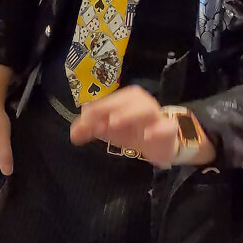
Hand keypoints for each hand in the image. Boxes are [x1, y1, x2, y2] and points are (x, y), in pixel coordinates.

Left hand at [70, 86, 213, 167]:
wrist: (161, 145)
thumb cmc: (133, 132)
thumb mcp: (110, 130)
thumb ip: (91, 129)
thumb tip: (74, 133)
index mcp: (127, 101)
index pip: (111, 100)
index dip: (97, 109)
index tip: (83, 121)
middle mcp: (142, 104)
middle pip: (130, 98)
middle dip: (111, 107)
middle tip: (98, 121)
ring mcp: (156, 117)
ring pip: (147, 109)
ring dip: (130, 114)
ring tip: (114, 123)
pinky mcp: (168, 131)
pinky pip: (167, 126)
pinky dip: (158, 129)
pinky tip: (147, 135)